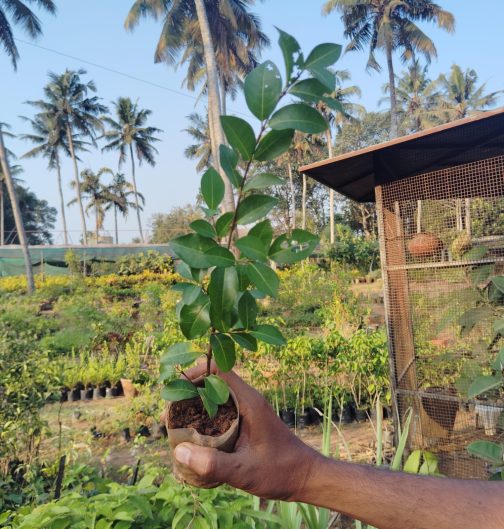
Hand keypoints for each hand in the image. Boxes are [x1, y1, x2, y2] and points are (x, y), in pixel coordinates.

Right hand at [172, 362, 320, 499]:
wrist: (305, 477)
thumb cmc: (280, 472)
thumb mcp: (244, 471)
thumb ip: (213, 463)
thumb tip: (179, 451)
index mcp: (249, 402)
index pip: (220, 370)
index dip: (196, 373)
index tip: (176, 388)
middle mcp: (248, 400)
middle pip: (214, 382)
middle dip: (190, 391)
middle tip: (170, 411)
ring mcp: (248, 410)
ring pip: (217, 396)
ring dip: (196, 404)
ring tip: (176, 422)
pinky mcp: (247, 420)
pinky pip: (222, 410)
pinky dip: (205, 416)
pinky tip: (194, 435)